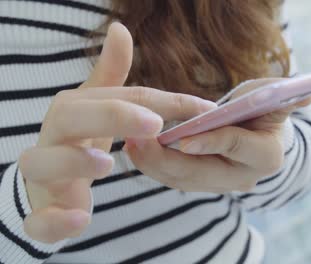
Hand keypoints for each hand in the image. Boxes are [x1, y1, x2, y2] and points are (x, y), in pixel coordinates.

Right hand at [18, 23, 214, 242]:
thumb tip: (121, 29)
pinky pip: (39, 217)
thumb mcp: (97, 106)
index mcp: (73, 110)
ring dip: (74, 161)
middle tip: (154, 123)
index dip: (161, 101)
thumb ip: (112, 74)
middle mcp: (53, 137)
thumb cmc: (77, 142)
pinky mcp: (41, 211)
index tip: (203, 109)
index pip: (119, 98)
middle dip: (111, 117)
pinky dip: (56, 219)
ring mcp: (43, 175)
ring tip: (108, 163)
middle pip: (70, 118)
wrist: (45, 186)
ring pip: (42, 162)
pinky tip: (81, 218)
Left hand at [124, 78, 310, 192]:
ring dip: (154, 164)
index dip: (211, 142)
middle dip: (168, 158)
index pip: (237, 147)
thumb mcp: (272, 97)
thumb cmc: (264, 108)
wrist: (256, 131)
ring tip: (130, 144)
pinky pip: (176, 180)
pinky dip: (155, 167)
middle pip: (203, 172)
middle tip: (139, 139)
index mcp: (267, 155)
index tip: (182, 138)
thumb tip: (307, 95)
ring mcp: (222, 184)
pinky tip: (135, 150)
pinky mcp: (203, 184)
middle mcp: (245, 177)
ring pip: (184, 180)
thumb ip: (284, 95)